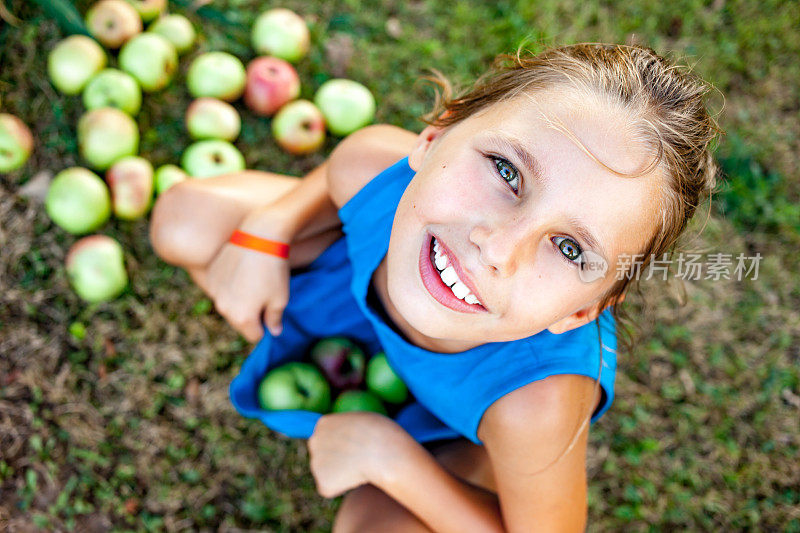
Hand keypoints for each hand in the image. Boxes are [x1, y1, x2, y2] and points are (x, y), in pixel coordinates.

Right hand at [204, 207, 291, 342]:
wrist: (259, 237)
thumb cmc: (273, 271)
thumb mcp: (281, 298)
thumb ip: (274, 319)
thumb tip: (273, 331)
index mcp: (243, 318)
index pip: (254, 335)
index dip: (265, 327)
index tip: (271, 311)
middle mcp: (224, 308)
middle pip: (239, 322)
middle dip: (251, 315)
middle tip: (263, 293)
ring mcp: (214, 292)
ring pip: (228, 306)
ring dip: (239, 301)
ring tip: (252, 281)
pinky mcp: (211, 277)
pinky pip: (220, 290)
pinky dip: (229, 287)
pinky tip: (241, 272)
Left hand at [308, 412, 409, 497]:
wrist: (383, 452)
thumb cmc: (381, 434)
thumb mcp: (362, 420)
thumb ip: (349, 428)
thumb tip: (349, 438)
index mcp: (324, 423)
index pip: (327, 436)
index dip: (343, 444)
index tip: (355, 447)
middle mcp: (314, 441)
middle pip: (323, 454)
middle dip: (337, 459)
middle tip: (358, 461)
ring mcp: (316, 463)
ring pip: (328, 473)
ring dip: (341, 474)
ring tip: (362, 468)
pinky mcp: (323, 484)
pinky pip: (332, 488)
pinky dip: (344, 487)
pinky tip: (358, 480)